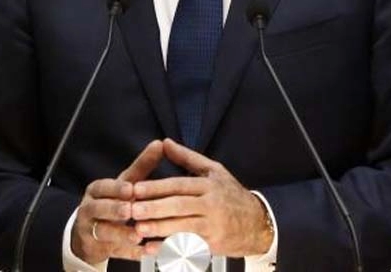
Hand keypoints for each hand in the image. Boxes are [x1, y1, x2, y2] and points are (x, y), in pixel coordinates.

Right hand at [71, 140, 164, 264]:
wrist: (89, 233)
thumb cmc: (113, 202)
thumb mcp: (124, 183)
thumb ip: (141, 167)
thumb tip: (160, 144)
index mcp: (97, 190)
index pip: (103, 187)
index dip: (116, 188)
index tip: (130, 189)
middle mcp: (90, 209)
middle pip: (99, 209)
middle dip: (114, 209)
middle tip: (129, 210)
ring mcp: (91, 230)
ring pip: (103, 232)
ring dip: (121, 233)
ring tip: (138, 235)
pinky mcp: (98, 248)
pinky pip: (114, 251)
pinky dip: (130, 252)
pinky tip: (146, 252)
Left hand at [131, 138, 272, 257]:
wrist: (257, 223)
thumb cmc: (231, 195)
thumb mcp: (214, 171)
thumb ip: (187, 158)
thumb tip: (165, 143)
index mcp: (209, 185)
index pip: (179, 185)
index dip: (157, 187)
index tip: (136, 189)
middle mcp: (211, 205)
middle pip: (179, 206)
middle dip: (154, 208)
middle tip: (132, 210)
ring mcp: (213, 226)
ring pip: (182, 227)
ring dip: (159, 229)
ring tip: (138, 229)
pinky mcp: (213, 245)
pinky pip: (188, 246)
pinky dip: (170, 248)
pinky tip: (153, 249)